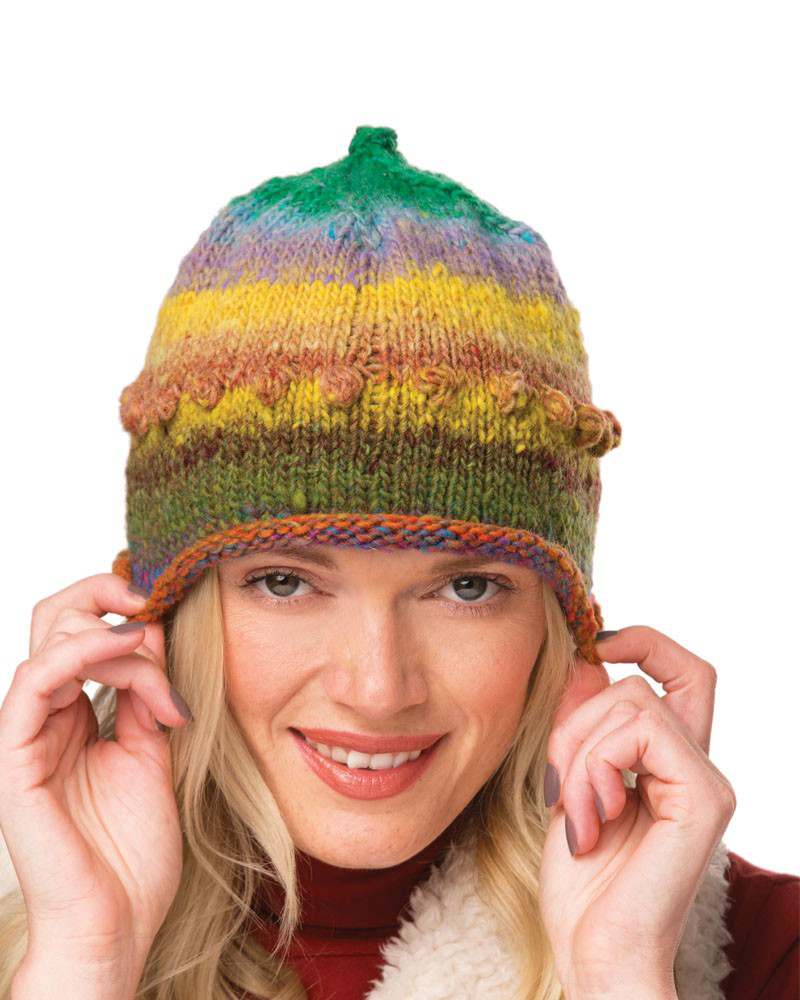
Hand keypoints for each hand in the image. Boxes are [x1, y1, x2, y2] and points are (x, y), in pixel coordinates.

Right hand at [0, 573, 190, 981]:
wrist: (117, 924)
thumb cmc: (132, 854)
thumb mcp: (153, 755)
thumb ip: (147, 698)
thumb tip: (154, 640)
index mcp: (74, 717)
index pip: (81, 633)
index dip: (122, 607)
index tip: (170, 608)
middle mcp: (46, 718)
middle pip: (54, 621)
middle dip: (103, 592)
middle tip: (153, 598)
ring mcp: (27, 736)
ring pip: (46, 640)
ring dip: (108, 629)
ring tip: (150, 645)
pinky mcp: (15, 757)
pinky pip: (33, 682)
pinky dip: (79, 651)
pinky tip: (124, 647)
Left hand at [538, 626, 736, 998]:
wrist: (596, 954)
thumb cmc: (583, 884)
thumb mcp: (569, 784)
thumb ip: (582, 726)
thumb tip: (588, 660)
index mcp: (671, 763)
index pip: (683, 673)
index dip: (646, 642)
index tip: (600, 644)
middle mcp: (697, 767)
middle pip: (638, 683)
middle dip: (577, 719)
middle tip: (559, 782)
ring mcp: (706, 782)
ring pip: (631, 702)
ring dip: (579, 753)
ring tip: (577, 815)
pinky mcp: (704, 799)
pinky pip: (640, 733)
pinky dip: (595, 768)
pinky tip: (591, 822)